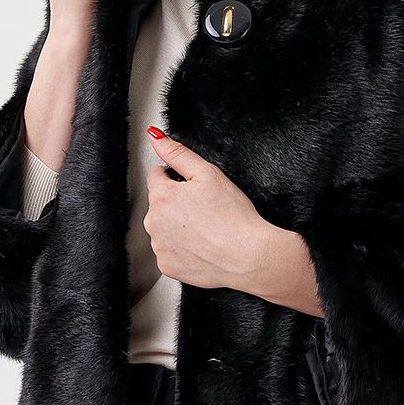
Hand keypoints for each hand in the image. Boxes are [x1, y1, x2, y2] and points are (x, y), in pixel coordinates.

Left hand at [143, 129, 324, 316]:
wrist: (249, 256)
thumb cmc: (234, 216)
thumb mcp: (208, 173)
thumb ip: (178, 153)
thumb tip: (156, 137)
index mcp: (161, 196)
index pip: (157, 175)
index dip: (177, 177)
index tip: (194, 188)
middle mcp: (153, 223)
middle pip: (159, 204)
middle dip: (177, 203)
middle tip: (205, 209)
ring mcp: (160, 247)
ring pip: (164, 229)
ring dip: (179, 227)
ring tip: (206, 229)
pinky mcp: (168, 267)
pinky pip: (170, 252)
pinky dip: (183, 249)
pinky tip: (202, 246)